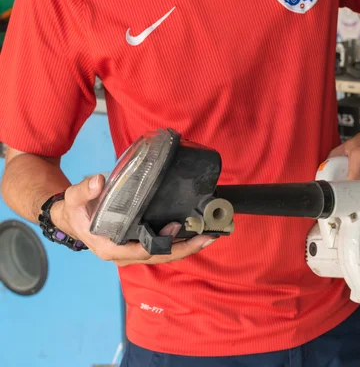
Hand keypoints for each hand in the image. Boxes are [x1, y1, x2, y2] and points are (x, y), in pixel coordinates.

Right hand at [51, 174, 216, 266]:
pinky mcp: (138, 245)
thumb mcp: (74, 198)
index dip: (161, 243)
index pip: (141, 251)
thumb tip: (98, 181)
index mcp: (109, 247)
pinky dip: (178, 242)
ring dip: (186, 247)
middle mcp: (123, 254)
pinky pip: (161, 248)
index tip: (178, 230)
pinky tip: (195, 233)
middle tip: (207, 237)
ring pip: (163, 255)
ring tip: (208, 235)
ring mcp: (132, 252)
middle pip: (159, 257)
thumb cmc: (75, 210)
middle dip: (184, 249)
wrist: (72, 218)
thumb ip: (85, 190)